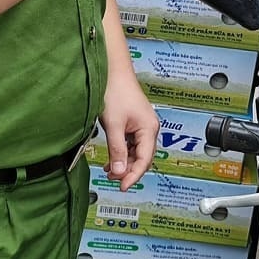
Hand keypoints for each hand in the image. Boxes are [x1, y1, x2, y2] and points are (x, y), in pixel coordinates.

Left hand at [99, 69, 157, 190]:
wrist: (111, 71)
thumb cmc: (115, 91)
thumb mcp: (114, 125)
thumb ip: (117, 150)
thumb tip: (119, 172)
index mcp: (149, 128)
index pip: (144, 160)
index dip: (133, 176)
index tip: (122, 187)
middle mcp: (149, 127)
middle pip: (142, 157)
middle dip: (128, 170)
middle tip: (113, 180)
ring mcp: (141, 124)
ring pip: (135, 151)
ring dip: (124, 162)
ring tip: (109, 171)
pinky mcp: (133, 122)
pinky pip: (130, 143)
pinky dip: (121, 152)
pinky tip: (111, 158)